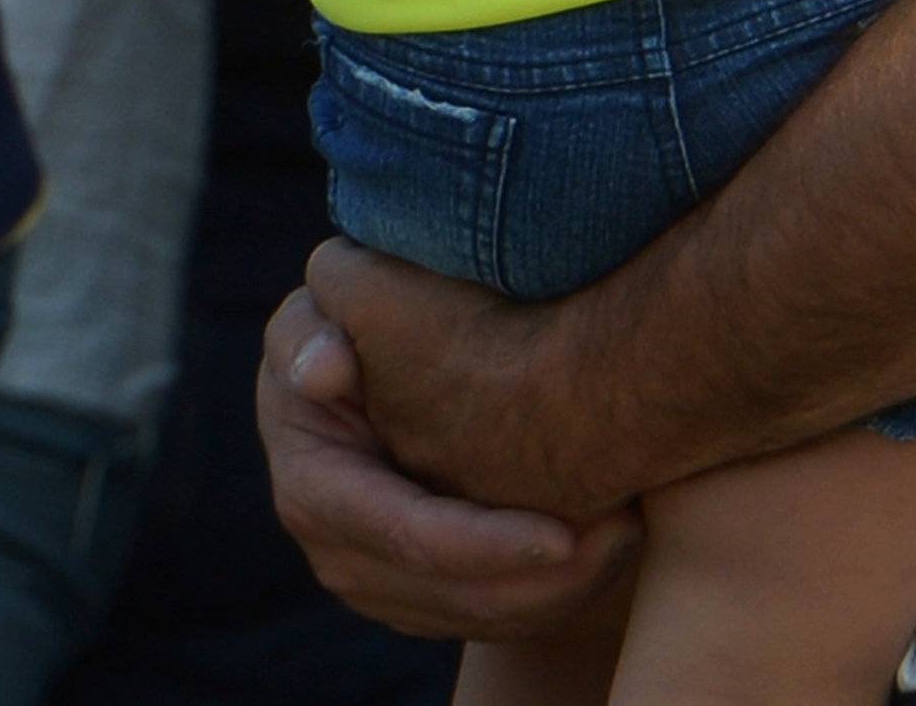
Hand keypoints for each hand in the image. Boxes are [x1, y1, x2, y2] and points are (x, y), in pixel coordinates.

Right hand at [257, 287, 641, 641]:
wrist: (348, 377)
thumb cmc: (337, 331)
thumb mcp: (311, 318)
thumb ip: (308, 337)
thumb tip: (322, 371)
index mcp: (313, 495)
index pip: (411, 537)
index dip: (487, 544)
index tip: (563, 533)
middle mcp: (341, 560)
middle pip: (461, 596)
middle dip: (548, 578)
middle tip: (626, 530)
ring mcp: (383, 593)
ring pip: (491, 620)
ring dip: (568, 590)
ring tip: (631, 534)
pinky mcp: (423, 604)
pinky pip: (501, 620)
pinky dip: (559, 593)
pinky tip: (609, 547)